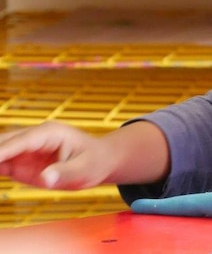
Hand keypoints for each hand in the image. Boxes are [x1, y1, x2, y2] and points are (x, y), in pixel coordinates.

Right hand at [0, 121, 114, 189]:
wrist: (100, 160)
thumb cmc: (95, 161)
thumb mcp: (86, 169)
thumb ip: (65, 173)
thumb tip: (46, 178)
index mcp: (49, 133)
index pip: (20, 142)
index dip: (2, 151)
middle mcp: (33, 137)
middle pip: (2, 142)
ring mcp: (25, 149)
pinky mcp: (20, 161)